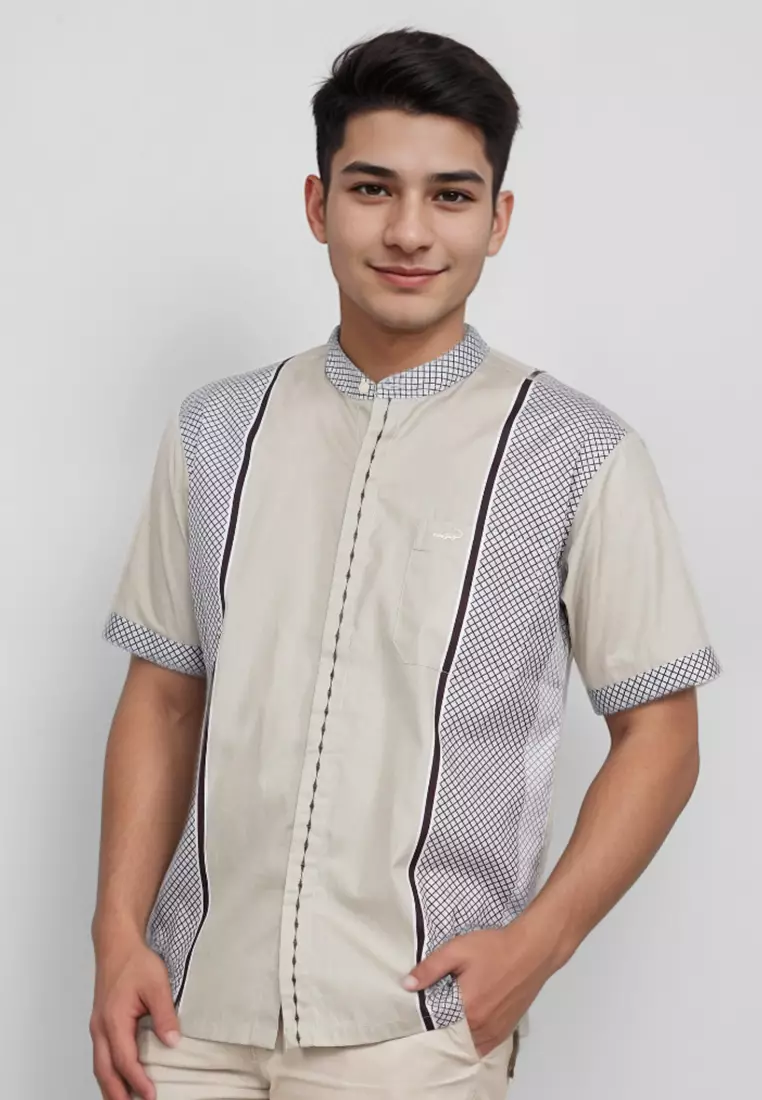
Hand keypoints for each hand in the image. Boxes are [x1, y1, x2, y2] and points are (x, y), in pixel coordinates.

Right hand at [90, 925, 179, 1099]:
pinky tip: (119, 1078)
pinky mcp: (101, 1024)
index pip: (124, 1060)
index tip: (152, 1095)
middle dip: (117, 1094)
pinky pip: (101, 1056)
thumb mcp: (157, 983)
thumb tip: (172, 1042)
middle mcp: (100, 1028)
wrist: (116, 944)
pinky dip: (108, 1072)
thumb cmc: (134, 961)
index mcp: (113, 1020)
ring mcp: (98, 1027)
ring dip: (110, 1087)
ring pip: (100, 1066)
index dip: (137, 1081)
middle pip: (105, 1071)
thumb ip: (164, 1014)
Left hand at [402, 913, 562, 1056]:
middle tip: (432, 1015)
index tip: (417, 1011)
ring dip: (457, 1037)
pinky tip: (467, 1026)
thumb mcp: (457, 950)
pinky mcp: (507, 1029)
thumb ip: (430, 969)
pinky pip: (485, 1046)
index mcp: (467, 1010)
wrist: (531, 950)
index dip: (425, 1020)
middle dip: (441, 1030)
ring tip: (449, 1020)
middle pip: (453, 1039)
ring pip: (469, 1045)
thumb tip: (407, 985)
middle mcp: (482, 1028)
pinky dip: (474, 1041)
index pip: (436, 1027)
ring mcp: (496, 1031)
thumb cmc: (494, 948)